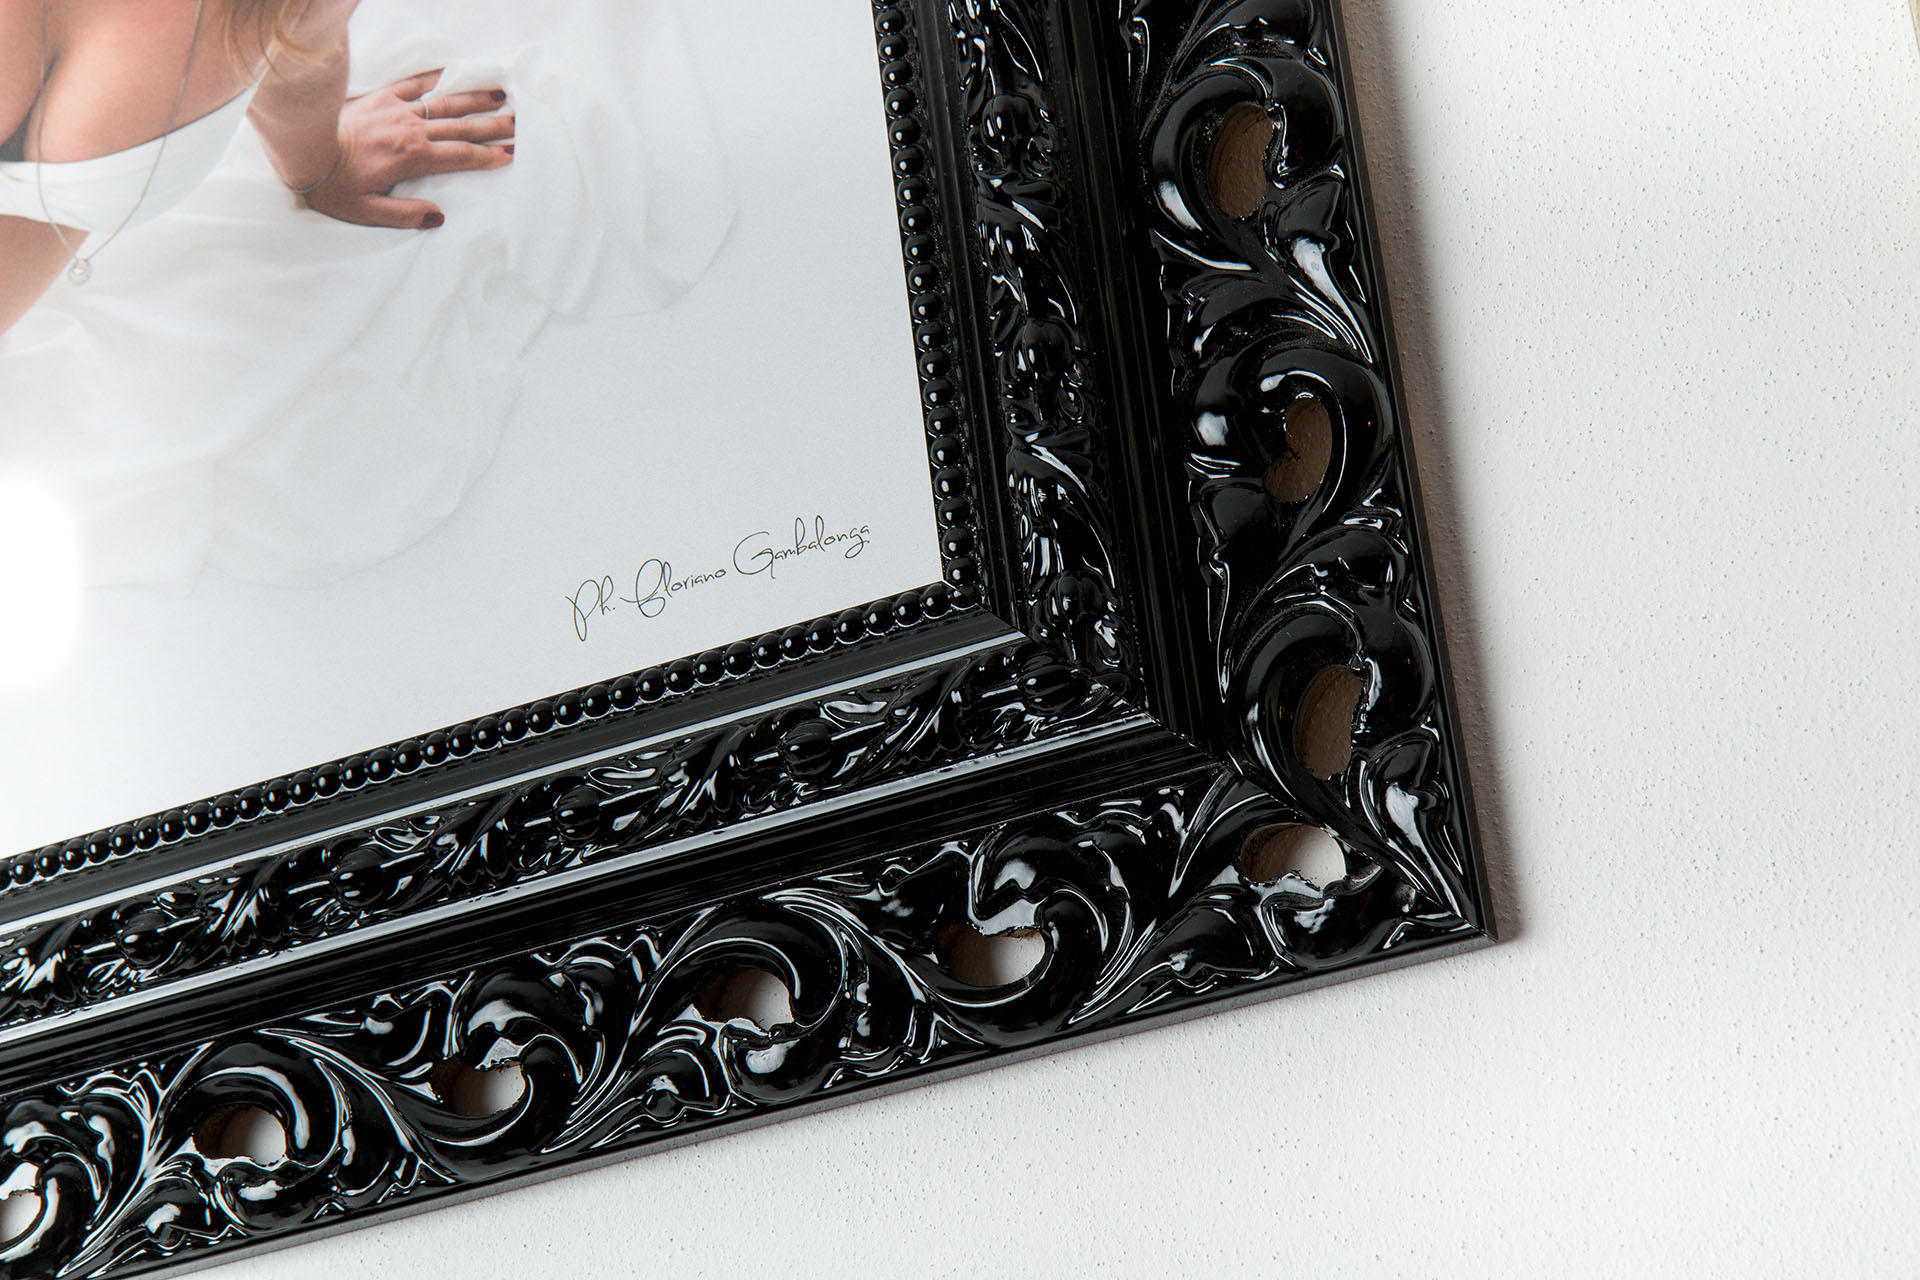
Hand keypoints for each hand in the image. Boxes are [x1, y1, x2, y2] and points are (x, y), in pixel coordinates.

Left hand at [301, 70, 514, 228]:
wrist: (298, 146)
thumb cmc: (331, 185)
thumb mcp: (367, 212)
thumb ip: (405, 215)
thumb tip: (438, 217)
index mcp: (412, 158)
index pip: (461, 156)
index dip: (488, 156)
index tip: (512, 154)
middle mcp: (410, 129)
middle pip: (461, 127)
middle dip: (493, 125)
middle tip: (520, 122)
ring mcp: (394, 110)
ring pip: (443, 103)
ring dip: (473, 99)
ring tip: (500, 95)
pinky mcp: (378, 97)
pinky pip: (411, 84)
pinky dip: (433, 79)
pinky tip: (449, 74)